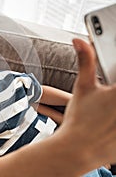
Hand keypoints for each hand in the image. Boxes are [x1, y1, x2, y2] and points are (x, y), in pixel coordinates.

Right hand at [59, 38, 115, 166]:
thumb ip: (86, 61)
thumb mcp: (83, 86)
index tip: (112, 80)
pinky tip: (111, 122)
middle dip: (114, 88)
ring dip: (115, 106)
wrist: (78, 148)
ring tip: (109, 110)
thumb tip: (79, 41)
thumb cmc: (80, 118)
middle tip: (108, 97)